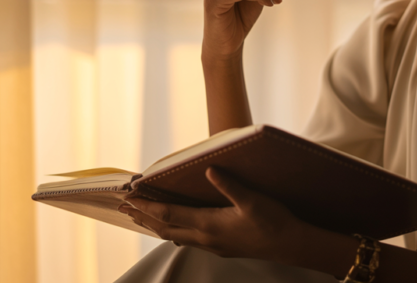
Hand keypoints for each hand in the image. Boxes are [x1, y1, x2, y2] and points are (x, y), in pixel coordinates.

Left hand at [118, 168, 302, 261]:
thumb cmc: (274, 221)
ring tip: (142, 217)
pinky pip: (189, 240)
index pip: (169, 215)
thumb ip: (230, 186)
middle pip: (165, 229)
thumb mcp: (253, 200)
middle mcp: (206, 237)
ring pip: (175, 236)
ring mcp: (213, 244)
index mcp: (209, 224)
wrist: (291, 245)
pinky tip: (176, 229)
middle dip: (144, 217)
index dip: (147, 206)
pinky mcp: (222, 246)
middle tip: (124, 207)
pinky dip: (174, 232)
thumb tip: (209, 170)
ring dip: (156, 225)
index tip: (129, 197)